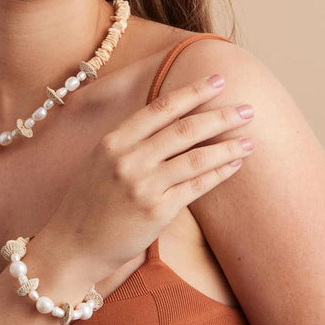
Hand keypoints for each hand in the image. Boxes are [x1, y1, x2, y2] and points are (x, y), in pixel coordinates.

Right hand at [37, 75, 253, 280]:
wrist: (73, 244)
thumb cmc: (89, 200)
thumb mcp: (101, 159)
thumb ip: (131, 139)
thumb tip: (169, 117)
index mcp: (114, 140)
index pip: (160, 108)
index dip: (191, 92)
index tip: (217, 80)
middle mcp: (128, 159)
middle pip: (184, 129)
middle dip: (220, 115)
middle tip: (248, 108)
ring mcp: (143, 185)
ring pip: (196, 157)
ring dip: (228, 147)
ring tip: (251, 139)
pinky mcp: (157, 212)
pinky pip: (196, 187)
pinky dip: (219, 174)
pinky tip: (235, 165)